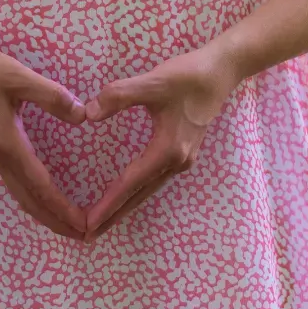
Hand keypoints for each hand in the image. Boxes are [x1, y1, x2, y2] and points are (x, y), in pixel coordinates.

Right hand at [0, 43, 88, 239]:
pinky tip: (46, 201)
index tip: (84, 224)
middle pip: (30, 202)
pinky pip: (16, 185)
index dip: (62, 207)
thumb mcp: (19, 76)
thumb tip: (83, 115)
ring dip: (46, 214)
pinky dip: (34, 200)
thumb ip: (51, 96)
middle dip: (57, 222)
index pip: (40, 186)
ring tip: (69, 226)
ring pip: (21, 196)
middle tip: (85, 237)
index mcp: (8, 145)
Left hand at [82, 47, 241, 241]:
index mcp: (167, 150)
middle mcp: (176, 162)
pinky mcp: (182, 154)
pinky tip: (124, 196)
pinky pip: (153, 181)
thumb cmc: (186, 76)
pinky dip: (135, 193)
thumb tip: (88, 114)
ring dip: (123, 208)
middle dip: (112, 217)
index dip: (107, 204)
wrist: (221, 72)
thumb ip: (118, 95)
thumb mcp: (151, 82)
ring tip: (101, 223)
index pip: (129, 183)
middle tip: (86, 236)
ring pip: (146, 191)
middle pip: (138, 196)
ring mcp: (181, 160)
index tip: (88, 223)